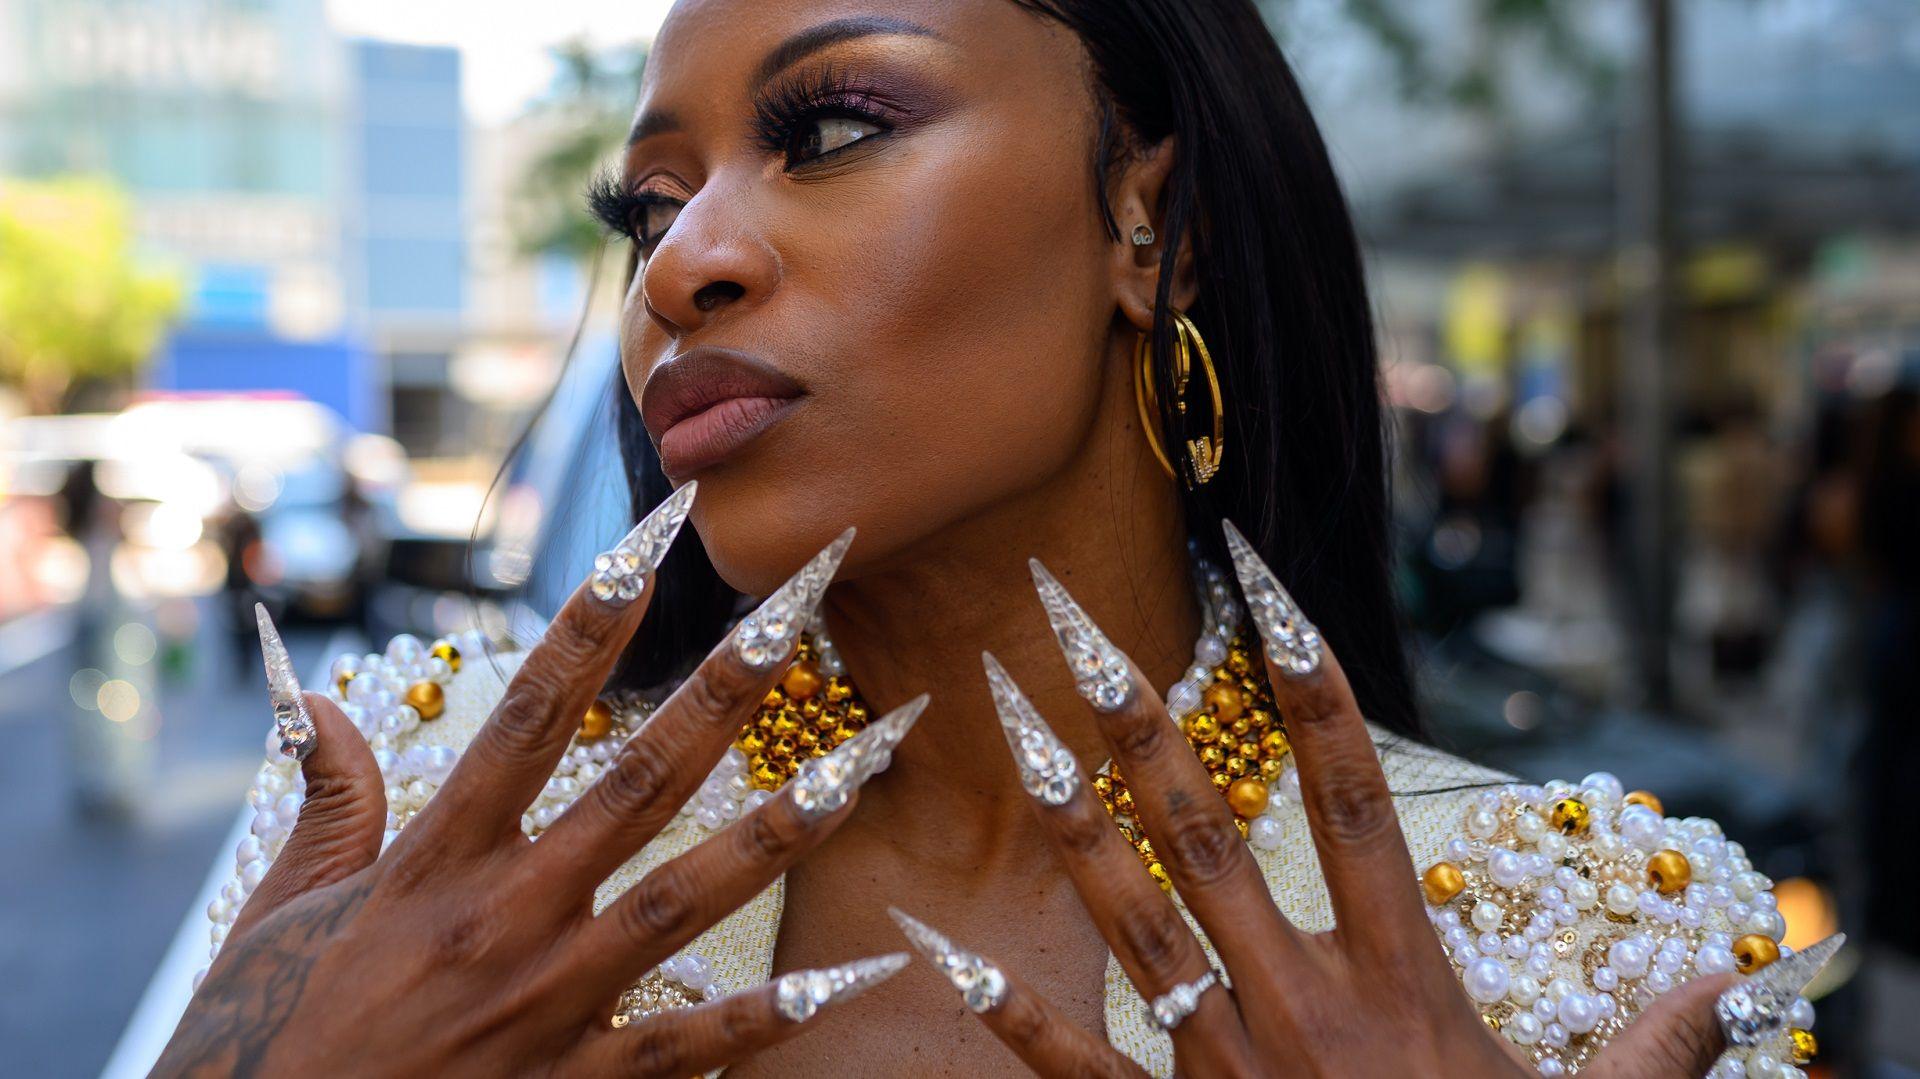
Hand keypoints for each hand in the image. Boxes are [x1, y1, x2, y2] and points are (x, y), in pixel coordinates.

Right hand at [158, 508, 917, 1077]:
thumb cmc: (262, 1043)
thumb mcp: (280, 913)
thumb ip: (328, 805)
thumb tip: (326, 702)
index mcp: (434, 864)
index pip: (531, 715)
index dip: (594, 621)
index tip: (651, 542)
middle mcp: (505, 918)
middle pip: (637, 782)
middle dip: (722, 691)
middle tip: (794, 613)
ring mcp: (550, 1004)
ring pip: (689, 899)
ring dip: (781, 828)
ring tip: (862, 767)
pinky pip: (691, 1043)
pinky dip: (770, 1015)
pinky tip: (846, 974)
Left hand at [896, 528, 1734, 1077]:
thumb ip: (1651, 1045)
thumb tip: (1731, 982)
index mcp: (1399, 979)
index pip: (1351, 799)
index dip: (1313, 688)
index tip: (1268, 593)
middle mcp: (1302, 1001)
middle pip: (1212, 833)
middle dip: (1141, 723)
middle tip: (1072, 626)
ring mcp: (1230, 1066)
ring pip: (1139, 924)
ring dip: (1075, 827)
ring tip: (1010, 734)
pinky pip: (1084, 1069)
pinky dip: (1017, 1017)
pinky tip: (949, 957)